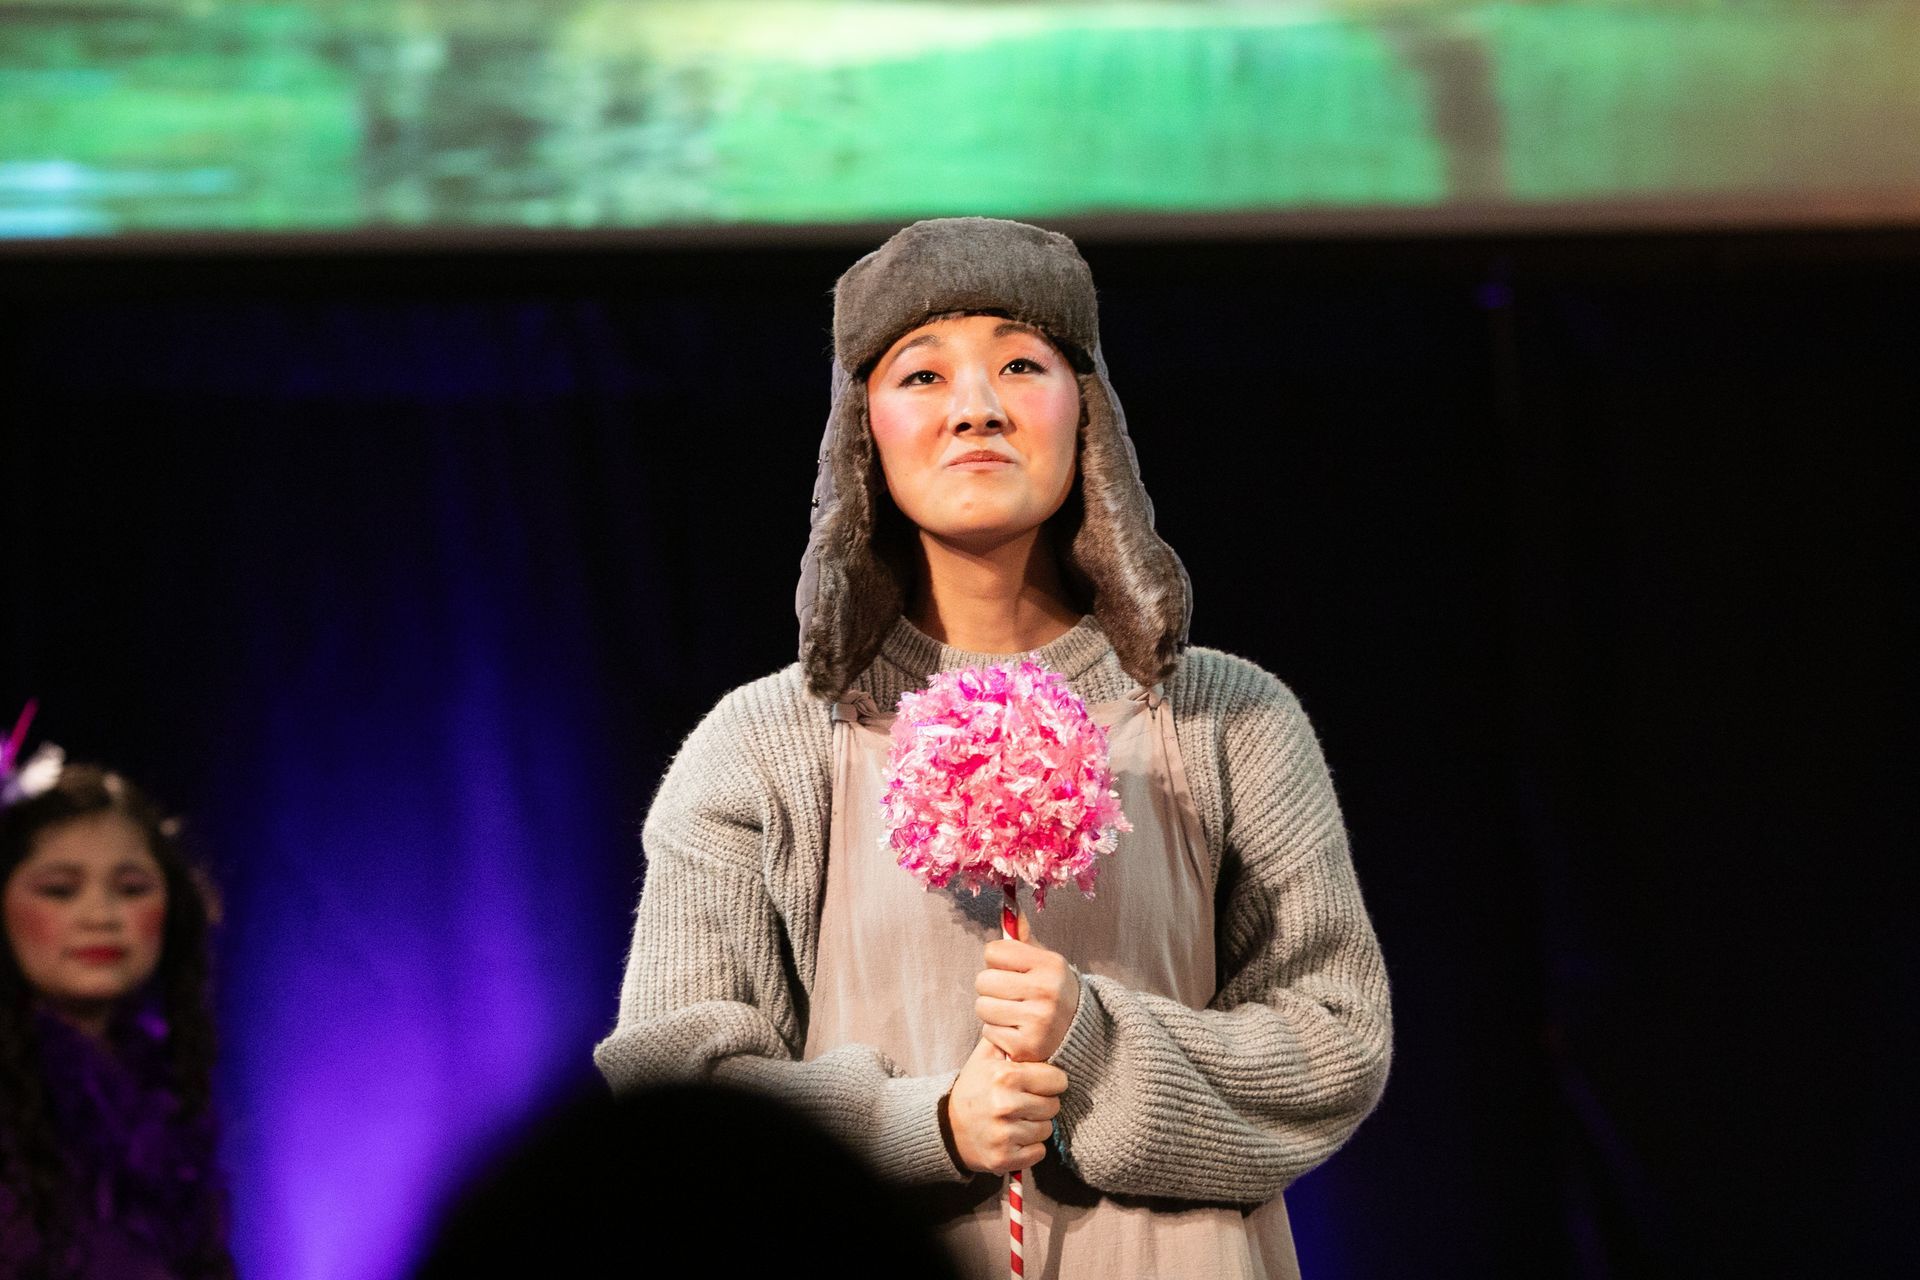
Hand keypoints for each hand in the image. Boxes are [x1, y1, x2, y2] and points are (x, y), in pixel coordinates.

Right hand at [946, 1035, 1067, 1175]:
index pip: (1057, 1079)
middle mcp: (1004, 1105)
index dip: (1051, 1080)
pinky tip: (1014, 1138)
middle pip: (1054, 1105)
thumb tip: (1033, 1025)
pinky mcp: (1004, 1158)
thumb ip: (1007, 1037)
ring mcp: (1004, 1135)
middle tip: (1024, 1102)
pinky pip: (1039, 1152)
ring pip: (1047, 1129)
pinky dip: (1030, 1148)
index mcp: (1004, 1076)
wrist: (947, 1128)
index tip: (1039, 1082)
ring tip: (1017, 1119)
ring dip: (1036, 1126)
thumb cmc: (973, 1089)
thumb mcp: (984, 1057)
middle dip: (1043, 1103)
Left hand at [975, 917, 1081, 1062]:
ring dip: (992, 1011)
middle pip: (983, 981)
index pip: (993, 951)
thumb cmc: (1053, 991)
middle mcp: (1047, 991)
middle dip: (991, 988)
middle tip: (1010, 994)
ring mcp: (1039, 1021)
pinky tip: (1016, 1030)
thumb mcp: (1045, 961)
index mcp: (1050, 964)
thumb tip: (1008, 907)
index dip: (997, 961)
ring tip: (1012, 1012)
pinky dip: (997, 1033)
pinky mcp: (1028, 1047)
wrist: (1081, 1033)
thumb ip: (1023, 938)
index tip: (1011, 970)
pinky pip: (988, 1032)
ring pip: (982, 1007)